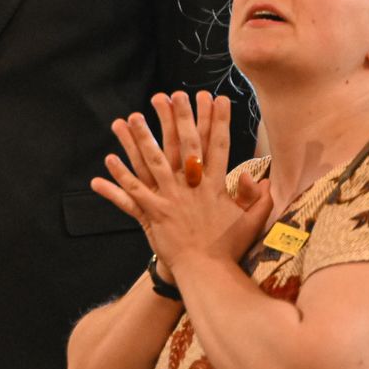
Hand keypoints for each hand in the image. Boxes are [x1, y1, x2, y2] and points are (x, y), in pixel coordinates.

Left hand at [91, 91, 270, 276]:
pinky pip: (132, 193)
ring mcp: (170, 200)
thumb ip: (259, 197)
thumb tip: (259, 175)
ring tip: (131, 118)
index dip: (217, 120)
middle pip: (184, 146)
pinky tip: (108, 160)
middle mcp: (191, 188)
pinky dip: (119, 178)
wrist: (208, 274)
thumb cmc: (229, 248)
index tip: (215, 98)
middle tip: (171, 94)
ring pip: (153, 163)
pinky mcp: (153, 215)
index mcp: (215, 186)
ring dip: (141, 140)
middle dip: (178, 118)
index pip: (217, 146)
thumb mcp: (252, 221)